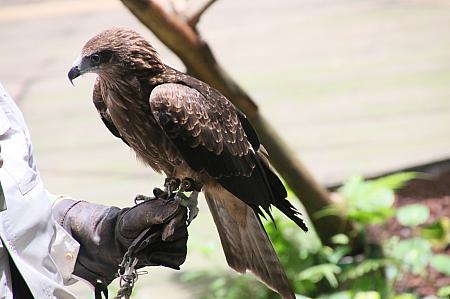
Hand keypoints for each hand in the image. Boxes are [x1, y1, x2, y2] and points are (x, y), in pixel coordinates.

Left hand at [52, 192, 187, 286]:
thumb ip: (155, 212)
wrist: (112, 244)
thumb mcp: (135, 217)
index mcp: (166, 208)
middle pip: (182, 231)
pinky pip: (177, 258)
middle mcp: (172, 221)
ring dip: (162, 250)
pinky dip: (164, 258)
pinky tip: (150, 255)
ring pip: (180, 245)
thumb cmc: (123, 226)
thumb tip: (175, 209)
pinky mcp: (170, 253)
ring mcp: (172, 238)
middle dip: (165, 238)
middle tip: (150, 241)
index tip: (164, 234)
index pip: (182, 212)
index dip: (175, 223)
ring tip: (145, 247)